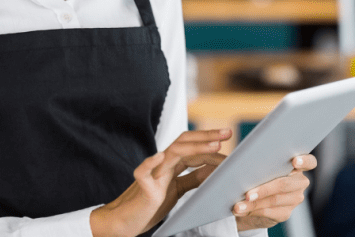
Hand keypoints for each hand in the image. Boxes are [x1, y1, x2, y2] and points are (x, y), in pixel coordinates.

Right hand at [90, 129, 231, 236]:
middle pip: (184, 143)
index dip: (210, 141)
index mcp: (172, 164)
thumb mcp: (178, 189)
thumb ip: (193, 178)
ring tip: (213, 146)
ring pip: (172, 153)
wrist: (127, 220)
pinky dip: (150, 162)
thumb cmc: (152, 203)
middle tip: (227, 133)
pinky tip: (159, 156)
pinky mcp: (142, 187)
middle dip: (206, 136)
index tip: (227, 137)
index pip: (192, 146)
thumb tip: (214, 168)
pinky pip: (143, 172)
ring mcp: (152, 174)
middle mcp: (162, 164)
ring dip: (194, 147)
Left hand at [233, 154, 316, 231]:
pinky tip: (241, 210)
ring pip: (274, 200)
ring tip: (238, 205)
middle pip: (284, 184)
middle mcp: (299, 182)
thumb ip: (260, 161)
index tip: (295, 162)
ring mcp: (295, 199)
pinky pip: (269, 212)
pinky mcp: (285, 213)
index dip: (304, 161)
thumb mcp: (260, 165)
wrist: (255, 198)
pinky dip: (253, 211)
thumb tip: (244, 161)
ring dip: (253, 203)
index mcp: (297, 166)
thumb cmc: (258, 173)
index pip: (310, 162)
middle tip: (247, 194)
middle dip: (264, 189)